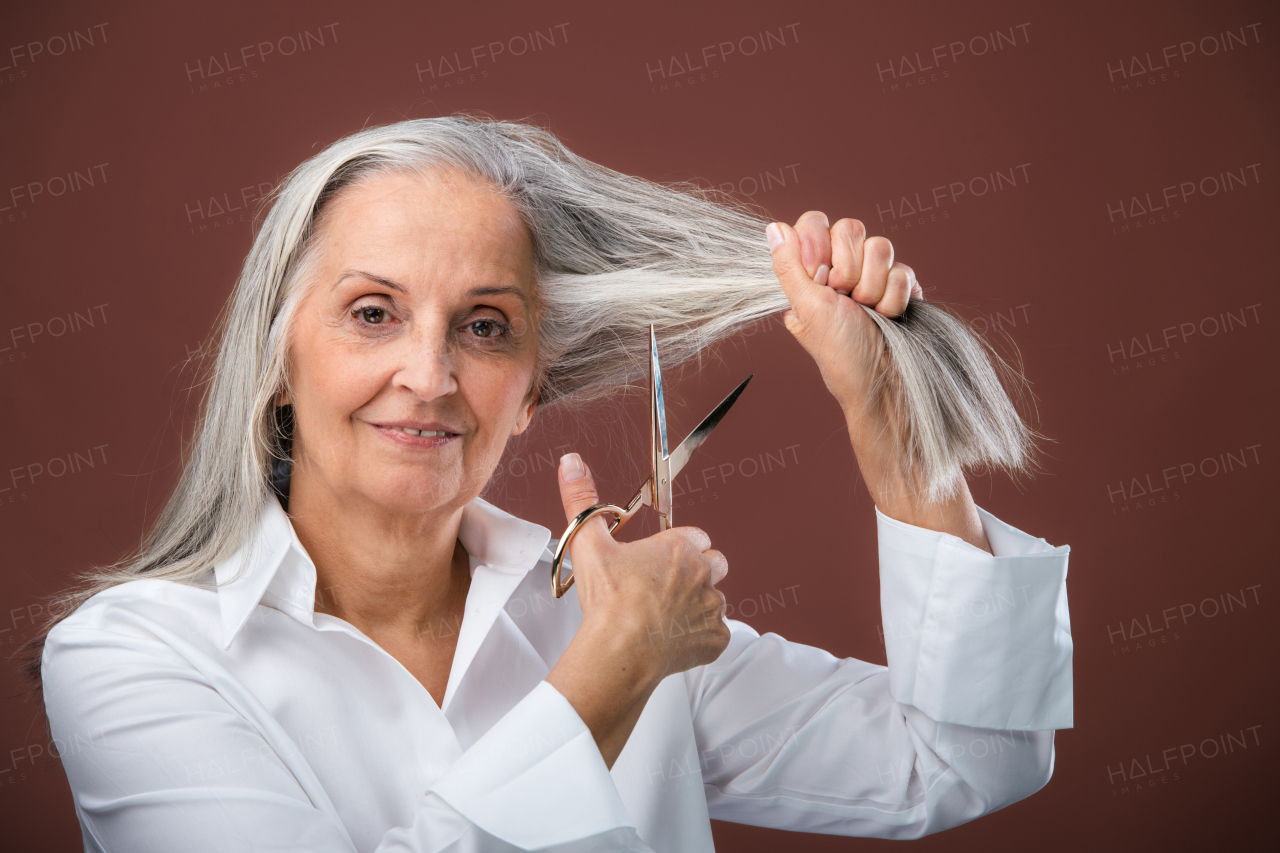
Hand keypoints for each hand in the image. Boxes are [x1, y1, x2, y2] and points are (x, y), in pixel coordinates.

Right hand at [544, 452, 729, 766]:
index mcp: (678, 547)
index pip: (696, 536)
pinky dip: (700, 637)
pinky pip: (716, 634)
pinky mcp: (715, 638)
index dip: (679, 546)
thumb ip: (582, 499)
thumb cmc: (609, 600)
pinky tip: (674, 639)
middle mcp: (702, 573)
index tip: (662, 557)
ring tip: (666, 615)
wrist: (621, 649)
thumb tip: (572, 464)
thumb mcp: (588, 542)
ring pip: (715, 599)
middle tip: (666, 586)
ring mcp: (712, 606)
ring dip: (697, 604)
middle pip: (715, 563)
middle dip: (697, 571)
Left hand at [766, 213, 921, 414]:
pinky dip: (894, 298)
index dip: (819, 244)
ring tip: (866, 312)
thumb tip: (772, 228)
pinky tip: (888, 317)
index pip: (814, 223)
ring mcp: (874, 275)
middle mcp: (843, 268)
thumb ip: (789, 266)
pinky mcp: (902, 285)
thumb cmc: (839, 352)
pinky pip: (903, 269)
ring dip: (872, 287)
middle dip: (847, 269)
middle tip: (843, 299)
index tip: (819, 276)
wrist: (881, 379)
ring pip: (881, 246)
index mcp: (812, 271)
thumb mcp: (806, 307)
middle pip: (850, 228)